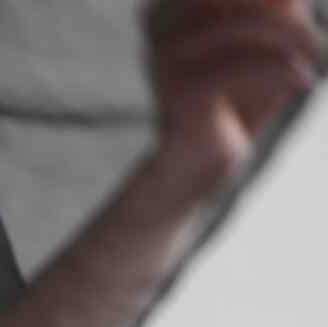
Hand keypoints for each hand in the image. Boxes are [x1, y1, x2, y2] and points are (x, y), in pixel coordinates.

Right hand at [142, 0, 325, 193]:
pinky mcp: (177, 94)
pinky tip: (301, 82)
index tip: (300, 12)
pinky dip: (278, 72)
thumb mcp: (261, 42)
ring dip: (291, 39)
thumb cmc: (232, 101)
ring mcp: (162, 59)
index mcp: (169, 6)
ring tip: (314, 59)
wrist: (197, 167)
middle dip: (284, 12)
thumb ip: (276, 9)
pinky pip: (237, 68)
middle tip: (314, 41)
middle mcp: (157, 25)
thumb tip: (293, 0)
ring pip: (241, 24)